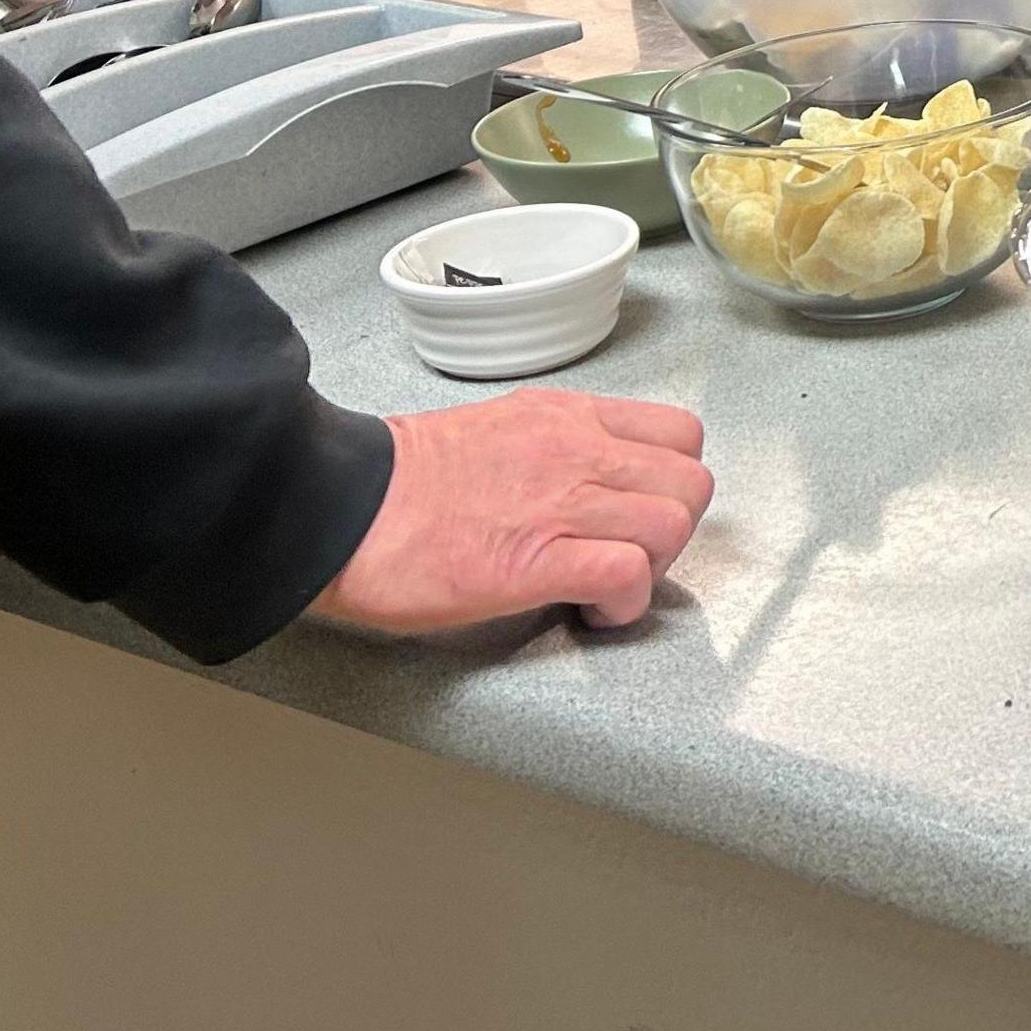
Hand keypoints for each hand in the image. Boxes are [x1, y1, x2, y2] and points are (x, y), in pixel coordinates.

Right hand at [312, 389, 713, 633]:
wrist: (339, 505)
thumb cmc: (401, 483)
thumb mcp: (498, 431)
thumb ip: (556, 448)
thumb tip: (589, 484)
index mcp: (565, 417)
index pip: (678, 432)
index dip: (672, 482)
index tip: (640, 512)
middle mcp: (576, 450)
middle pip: (691, 480)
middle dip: (674, 529)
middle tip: (629, 554)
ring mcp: (561, 502)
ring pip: (673, 522)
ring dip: (655, 567)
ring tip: (609, 585)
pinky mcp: (539, 560)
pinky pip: (629, 574)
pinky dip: (625, 604)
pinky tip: (591, 612)